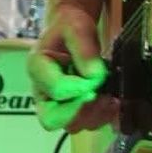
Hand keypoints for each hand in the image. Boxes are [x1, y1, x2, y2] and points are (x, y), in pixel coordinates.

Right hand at [26, 4, 113, 131]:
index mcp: (37, 68)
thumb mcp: (76, 27)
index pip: (56, 90)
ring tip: (112, 99)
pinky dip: (102, 117)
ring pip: (72, 125)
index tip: (97, 78)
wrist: (71, 30)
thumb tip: (95, 76)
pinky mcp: (73, 109)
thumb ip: (84, 48)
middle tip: (103, 97)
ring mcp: (57, 103)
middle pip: (52, 119)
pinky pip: (85, 123)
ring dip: (95, 116)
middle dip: (81, 112)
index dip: (79, 88)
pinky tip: (114, 103)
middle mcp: (42, 91)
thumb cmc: (69, 27)